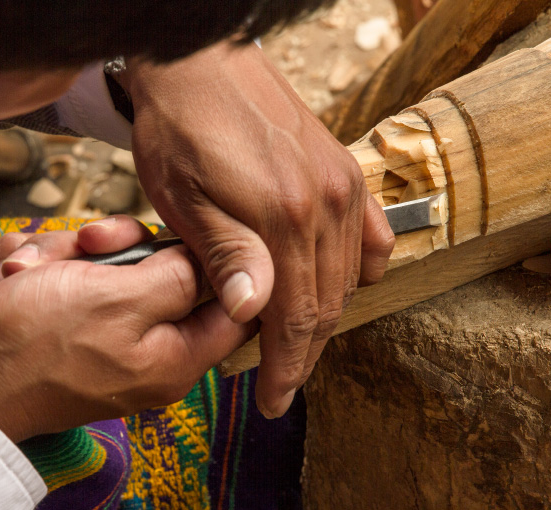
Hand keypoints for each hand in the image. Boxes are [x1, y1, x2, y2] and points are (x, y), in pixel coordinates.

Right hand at [0, 216, 256, 441]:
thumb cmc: (37, 342)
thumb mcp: (122, 301)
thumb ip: (180, 278)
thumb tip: (216, 265)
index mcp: (173, 355)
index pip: (230, 306)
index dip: (217, 263)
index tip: (189, 232)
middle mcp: (139, 344)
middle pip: (161, 268)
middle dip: (119, 246)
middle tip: (91, 245)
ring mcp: (94, 326)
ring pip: (102, 258)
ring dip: (61, 252)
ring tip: (27, 273)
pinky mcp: (53, 310)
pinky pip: (61, 266)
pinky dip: (32, 264)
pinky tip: (8, 280)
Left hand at [123, 41, 394, 418]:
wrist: (199, 66)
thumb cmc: (180, 132)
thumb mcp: (184, 200)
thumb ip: (226, 256)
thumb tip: (254, 315)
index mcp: (284, 219)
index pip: (297, 317)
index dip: (287, 368)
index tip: (275, 402)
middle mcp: (325, 204)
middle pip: (327, 303)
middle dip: (304, 352)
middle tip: (282, 382)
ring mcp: (342, 184)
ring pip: (349, 276)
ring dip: (324, 314)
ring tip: (295, 340)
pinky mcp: (343, 168)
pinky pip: (370, 234)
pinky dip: (359, 269)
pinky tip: (340, 283)